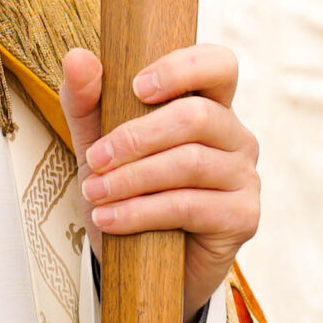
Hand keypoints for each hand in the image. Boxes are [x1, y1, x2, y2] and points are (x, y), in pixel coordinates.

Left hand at [59, 43, 256, 313]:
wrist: (142, 266)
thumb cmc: (128, 192)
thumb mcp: (98, 144)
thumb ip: (86, 101)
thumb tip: (78, 56)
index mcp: (209, 105)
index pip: (219, 64)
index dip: (182, 68)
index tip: (136, 87)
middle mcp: (235, 136)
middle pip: (197, 116)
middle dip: (137, 137)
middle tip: (95, 159)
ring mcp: (245, 176)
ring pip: (191, 162)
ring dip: (133, 178)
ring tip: (95, 193)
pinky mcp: (243, 217)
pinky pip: (190, 206)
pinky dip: (142, 212)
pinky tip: (110, 219)